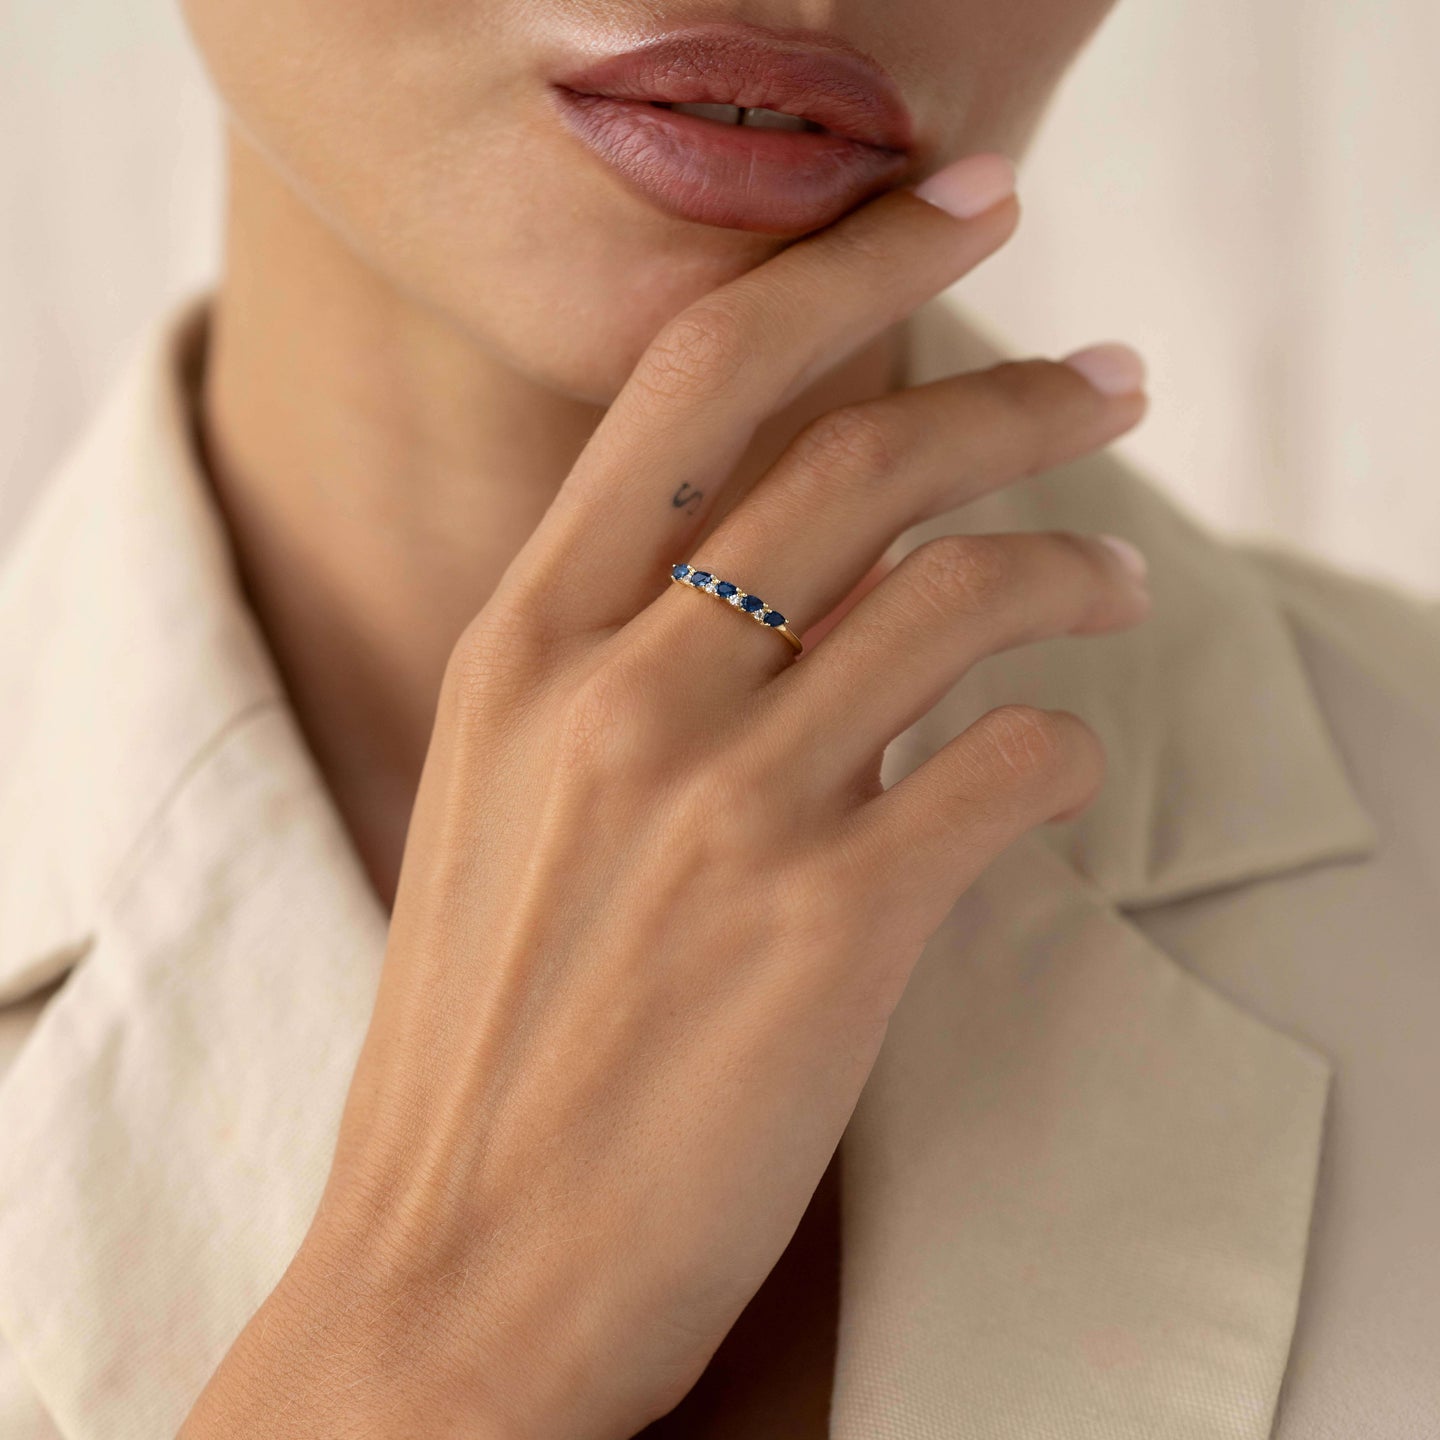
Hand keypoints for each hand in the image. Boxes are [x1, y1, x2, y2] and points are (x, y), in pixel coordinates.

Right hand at [180, 153, 1149, 1438]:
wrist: (456, 1269)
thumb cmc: (485, 1032)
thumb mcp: (503, 798)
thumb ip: (619, 660)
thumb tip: (780, 558)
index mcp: (520, 645)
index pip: (695, 379)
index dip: (840, 265)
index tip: (951, 205)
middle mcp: (618, 692)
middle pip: (866, 456)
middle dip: (1017, 394)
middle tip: (1109, 380)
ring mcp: (724, 804)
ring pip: (963, 592)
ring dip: (1071, 565)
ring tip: (1118, 582)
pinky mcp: (829, 926)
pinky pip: (1010, 765)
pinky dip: (1060, 745)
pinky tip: (1057, 763)